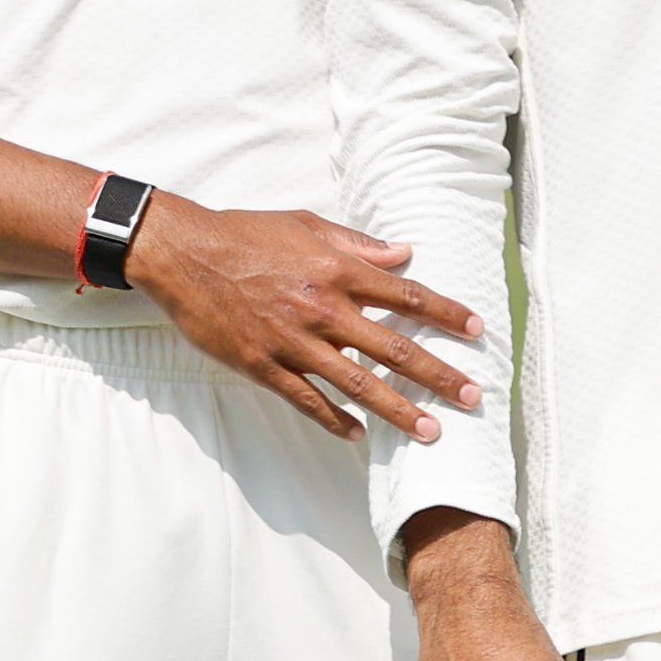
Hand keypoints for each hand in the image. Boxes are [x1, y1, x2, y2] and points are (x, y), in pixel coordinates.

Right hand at [121, 196, 480, 441]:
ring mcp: (293, 341)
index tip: (477, 330)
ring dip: (396, 409)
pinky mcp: (263, 365)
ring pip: (356, 383)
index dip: (446, 314)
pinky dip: (334, 419)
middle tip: (472, 397)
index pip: (407, 295)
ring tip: (429, 430)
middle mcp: (324, 309)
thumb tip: (404, 252)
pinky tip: (358, 435)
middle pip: (393, 347)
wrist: (184, 254)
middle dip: (438, 374)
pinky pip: (306, 399)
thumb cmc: (247, 234)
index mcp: (338, 271)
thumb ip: (359, 244)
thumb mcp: (308, 226)